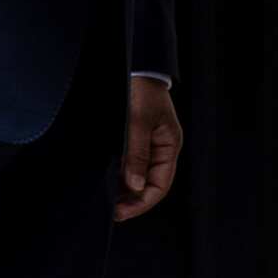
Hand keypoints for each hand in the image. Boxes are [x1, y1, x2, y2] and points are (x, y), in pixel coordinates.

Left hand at [114, 76, 181, 222]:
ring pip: (137, 177)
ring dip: (124, 189)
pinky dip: (120, 176)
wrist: (135, 65)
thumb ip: (136, 154)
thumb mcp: (138, 121)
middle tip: (111, 210)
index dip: (142, 202)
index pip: (160, 185)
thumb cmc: (142, 89)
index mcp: (169, 145)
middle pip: (149, 185)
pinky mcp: (134, 140)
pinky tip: (108, 181)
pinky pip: (129, 165)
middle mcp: (160, 149)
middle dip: (132, 199)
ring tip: (107, 199)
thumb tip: (134, 186)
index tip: (121, 211)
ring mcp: (147, 145)